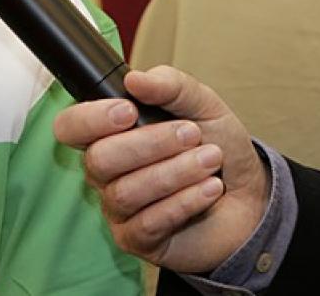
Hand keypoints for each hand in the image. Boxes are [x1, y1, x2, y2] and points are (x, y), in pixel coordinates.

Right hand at [53, 66, 269, 272]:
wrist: (249, 194)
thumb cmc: (216, 146)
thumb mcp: (202, 105)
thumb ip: (171, 86)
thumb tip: (134, 79)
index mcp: (111, 134)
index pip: (70, 127)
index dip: (91, 119)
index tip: (129, 111)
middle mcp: (106, 172)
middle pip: (99, 160)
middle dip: (150, 143)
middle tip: (192, 134)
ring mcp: (119, 209)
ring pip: (126, 192)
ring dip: (175, 172)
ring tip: (210, 160)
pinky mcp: (138, 240)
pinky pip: (148, 222)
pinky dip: (184, 201)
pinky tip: (210, 189)